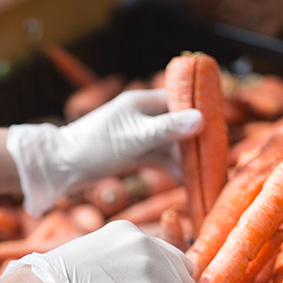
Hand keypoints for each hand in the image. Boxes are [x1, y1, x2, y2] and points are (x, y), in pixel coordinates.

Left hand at [6, 89, 202, 215]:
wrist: (60, 167)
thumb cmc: (94, 148)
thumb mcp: (134, 139)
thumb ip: (167, 129)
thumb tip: (202, 118)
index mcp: (143, 102)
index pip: (182, 101)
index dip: (203, 114)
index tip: (221, 131)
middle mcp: (143, 114)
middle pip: (181, 124)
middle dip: (198, 142)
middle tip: (218, 159)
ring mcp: (139, 134)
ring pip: (172, 144)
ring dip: (186, 159)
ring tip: (205, 176)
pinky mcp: (133, 151)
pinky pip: (160, 157)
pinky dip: (172, 168)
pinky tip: (186, 181)